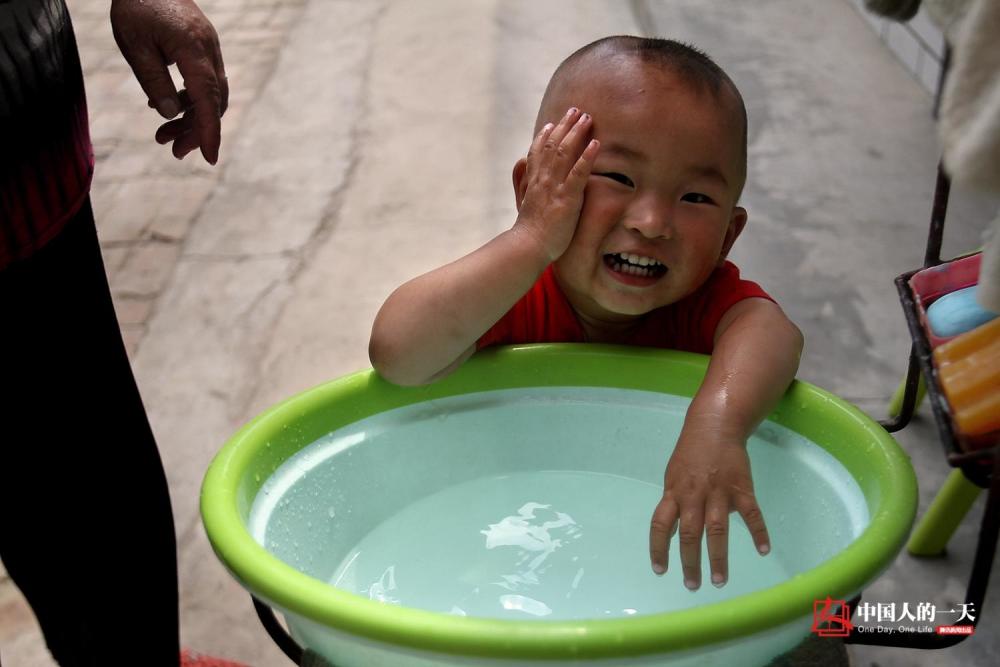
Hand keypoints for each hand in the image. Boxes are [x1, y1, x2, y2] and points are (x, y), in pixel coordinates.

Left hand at [111, 0, 227, 163]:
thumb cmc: (136, 6)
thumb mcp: (135, 46)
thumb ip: (154, 81)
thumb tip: (171, 115)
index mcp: (194, 51)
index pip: (208, 100)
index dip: (210, 132)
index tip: (210, 158)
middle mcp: (209, 51)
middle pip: (214, 102)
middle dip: (196, 131)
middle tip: (173, 150)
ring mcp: (209, 49)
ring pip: (210, 94)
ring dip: (191, 118)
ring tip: (163, 135)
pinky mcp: (202, 47)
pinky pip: (203, 81)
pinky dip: (189, 99)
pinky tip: (165, 106)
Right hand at [514, 107, 599, 261]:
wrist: (527, 246)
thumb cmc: (528, 230)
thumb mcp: (523, 202)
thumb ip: (523, 182)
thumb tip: (521, 164)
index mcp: (534, 181)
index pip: (538, 151)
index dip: (546, 135)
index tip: (554, 122)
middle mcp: (543, 180)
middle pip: (553, 145)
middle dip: (565, 125)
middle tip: (577, 110)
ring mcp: (554, 188)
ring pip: (565, 153)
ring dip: (577, 133)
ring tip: (588, 119)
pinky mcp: (567, 199)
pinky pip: (578, 174)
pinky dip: (587, 157)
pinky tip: (596, 144)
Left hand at [648, 425, 769, 589]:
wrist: (714, 425)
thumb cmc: (691, 453)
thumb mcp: (673, 477)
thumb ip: (674, 503)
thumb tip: (670, 533)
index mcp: (674, 492)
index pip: (660, 525)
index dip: (659, 549)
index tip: (661, 571)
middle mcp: (694, 495)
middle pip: (689, 533)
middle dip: (690, 562)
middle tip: (692, 586)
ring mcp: (718, 492)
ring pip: (716, 530)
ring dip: (718, 558)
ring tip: (719, 581)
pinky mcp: (741, 488)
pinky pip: (751, 514)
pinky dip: (758, 532)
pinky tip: (763, 550)